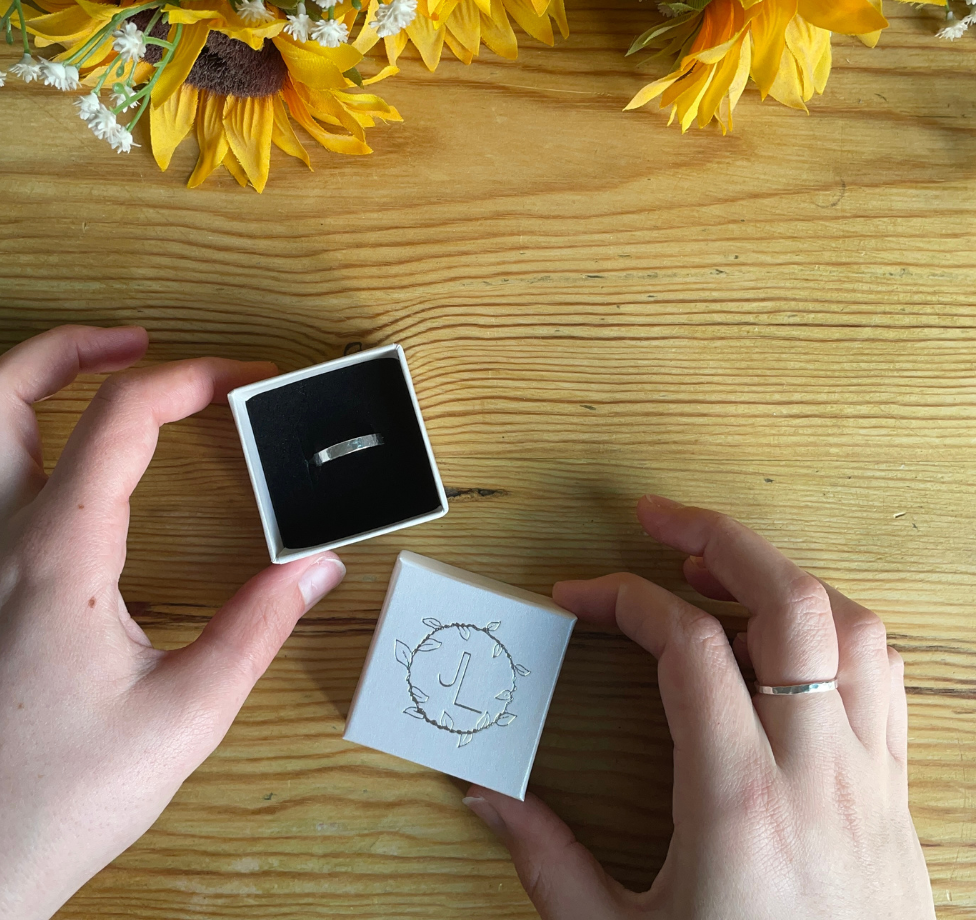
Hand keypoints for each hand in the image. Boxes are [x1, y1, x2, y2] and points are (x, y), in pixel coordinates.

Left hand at [0, 325, 346, 919]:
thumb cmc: (58, 800)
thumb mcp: (187, 715)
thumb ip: (258, 629)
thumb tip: (314, 566)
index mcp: (60, 556)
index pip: (122, 420)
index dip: (188, 378)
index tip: (241, 379)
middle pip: (0, 395)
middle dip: (70, 347)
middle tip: (134, 345)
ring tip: (46, 374)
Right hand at [463, 495, 931, 919]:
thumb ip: (547, 862)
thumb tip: (487, 794)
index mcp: (738, 801)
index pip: (689, 645)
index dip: (625, 598)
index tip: (579, 596)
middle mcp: (816, 774)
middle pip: (791, 604)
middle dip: (721, 538)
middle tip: (660, 520)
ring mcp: (869, 782)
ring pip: (853, 630)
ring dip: (785, 577)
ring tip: (722, 570)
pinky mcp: (896, 800)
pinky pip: (882, 680)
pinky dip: (833, 631)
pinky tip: (785, 642)